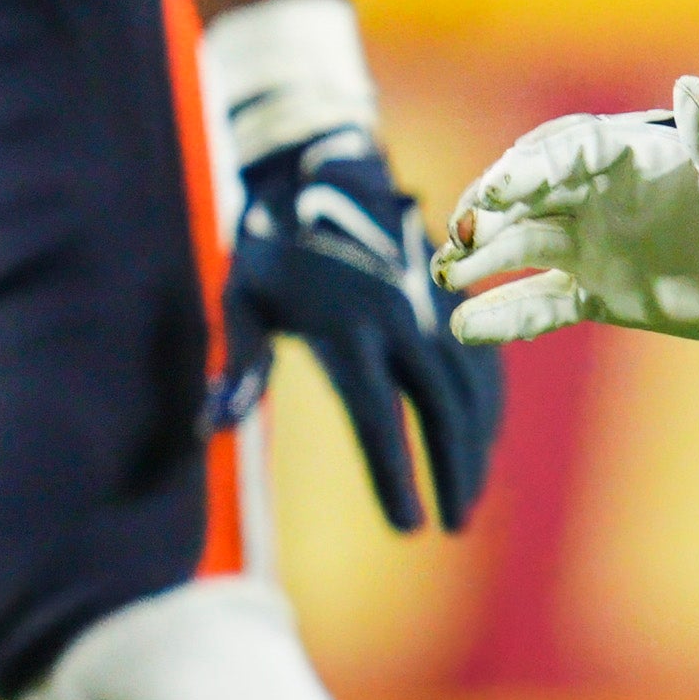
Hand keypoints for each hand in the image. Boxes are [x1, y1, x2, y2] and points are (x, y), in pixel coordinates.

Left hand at [215, 132, 502, 531]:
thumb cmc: (268, 246)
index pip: (379, 420)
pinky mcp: (452, 298)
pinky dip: (488, 406)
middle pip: (443, 412)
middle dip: (455, 473)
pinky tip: (482, 438)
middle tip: (455, 526)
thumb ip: (239, 363)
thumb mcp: (240, 297)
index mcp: (346, 328)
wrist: (322, 170)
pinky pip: (483, 360)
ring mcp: (433, 307)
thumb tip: (210, 426)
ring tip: (468, 498)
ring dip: (476, 447)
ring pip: (473, 389)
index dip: (397, 479)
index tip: (407, 528)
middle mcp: (401, 320)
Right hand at [436, 78, 698, 348]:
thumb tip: (691, 90)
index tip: (505, 187)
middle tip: (463, 233)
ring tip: (448, 276)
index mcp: (642, 152)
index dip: (533, 166)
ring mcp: (602, 243)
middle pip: (529, 192)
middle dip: (493, 207)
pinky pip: (545, 301)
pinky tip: (466, 326)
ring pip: (524, 243)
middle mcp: (607, 193)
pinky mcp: (607, 293)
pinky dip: (507, 314)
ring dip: (483, 255)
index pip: (568, 149)